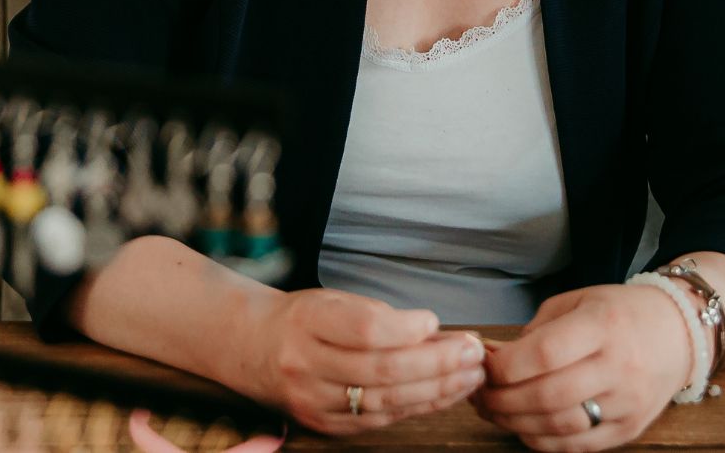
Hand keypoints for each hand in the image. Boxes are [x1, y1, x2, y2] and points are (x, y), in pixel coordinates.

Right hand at [234, 288, 486, 433]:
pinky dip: (417, 407)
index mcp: (307, 322)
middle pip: (381, 370)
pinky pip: (379, 420)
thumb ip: (378, 316)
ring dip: (437, 390)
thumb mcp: (332, 300)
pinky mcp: (325, 425)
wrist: (252, 348)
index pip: (364, 329)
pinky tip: (444, 394)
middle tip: (472, 352)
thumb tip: (437, 331)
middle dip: (436, 363)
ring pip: (385, 401)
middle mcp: (307, 365)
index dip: (406, 328)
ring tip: (470, 375)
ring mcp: (315, 401)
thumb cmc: (301, 319)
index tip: (436, 319)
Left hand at [473, 284, 693, 451]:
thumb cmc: (620, 312)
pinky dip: (543, 441)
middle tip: (478, 395)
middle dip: (501, 400)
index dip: (504, 366)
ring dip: (516, 424)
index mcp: (602, 325)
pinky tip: (524, 428)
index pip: (544, 353)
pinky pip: (578, 445)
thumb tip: (497, 359)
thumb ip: (538, 329)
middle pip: (547, 395)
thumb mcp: (580, 300)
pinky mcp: (630, 428)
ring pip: (559, 425)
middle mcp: (619, 366)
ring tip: (494, 412)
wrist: (679, 333)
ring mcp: (627, 402)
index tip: (483, 367)